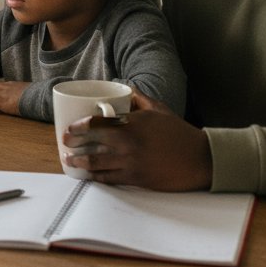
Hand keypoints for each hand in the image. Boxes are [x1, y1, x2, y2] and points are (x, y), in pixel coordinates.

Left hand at [61, 91, 212, 190]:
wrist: (201, 159)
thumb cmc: (179, 132)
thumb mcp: (158, 109)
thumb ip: (138, 97)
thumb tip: (122, 87)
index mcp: (131, 123)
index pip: (95, 124)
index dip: (78, 127)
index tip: (69, 128)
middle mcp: (128, 143)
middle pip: (91, 144)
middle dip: (73, 145)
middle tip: (64, 144)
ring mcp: (131, 162)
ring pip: (97, 164)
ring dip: (80, 163)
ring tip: (70, 161)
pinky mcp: (137, 179)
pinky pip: (110, 179)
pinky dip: (97, 177)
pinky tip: (89, 176)